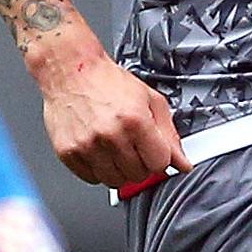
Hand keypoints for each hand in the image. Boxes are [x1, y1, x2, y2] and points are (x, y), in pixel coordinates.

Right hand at [32, 32, 190, 189]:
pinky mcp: (68, 152)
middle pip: (138, 175)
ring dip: (119, 170)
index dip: (159, 158)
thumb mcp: (150, 100)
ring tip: (115, 148)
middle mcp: (110, 135)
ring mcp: (87, 146)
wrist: (71, 70)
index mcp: (135, 120)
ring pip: (114, 181)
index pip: (159, 164)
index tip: (153, 151)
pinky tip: (99, 151)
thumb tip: (182, 163)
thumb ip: (169, 135)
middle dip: (140, 164)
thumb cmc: (108, 81)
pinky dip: (98, 170)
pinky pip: (91, 178)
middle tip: (133, 146)